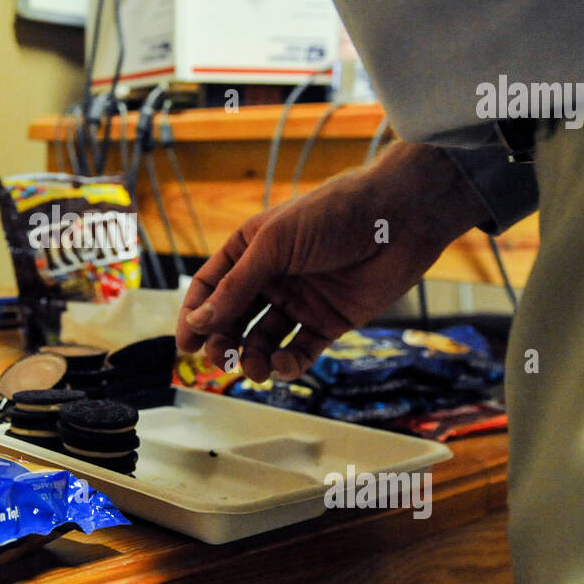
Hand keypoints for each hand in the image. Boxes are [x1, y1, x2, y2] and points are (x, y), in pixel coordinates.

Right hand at [176, 142, 490, 382]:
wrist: (398, 219)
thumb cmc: (334, 214)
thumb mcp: (274, 244)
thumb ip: (236, 285)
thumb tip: (199, 320)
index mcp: (250, 251)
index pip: (209, 288)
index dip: (194, 316)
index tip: (185, 344)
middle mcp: (271, 278)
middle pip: (233, 319)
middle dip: (223, 342)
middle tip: (221, 360)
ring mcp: (299, 302)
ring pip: (262, 340)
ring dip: (252, 357)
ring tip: (253, 368)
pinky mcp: (329, 322)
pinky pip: (299, 351)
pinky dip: (287, 363)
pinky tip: (282, 363)